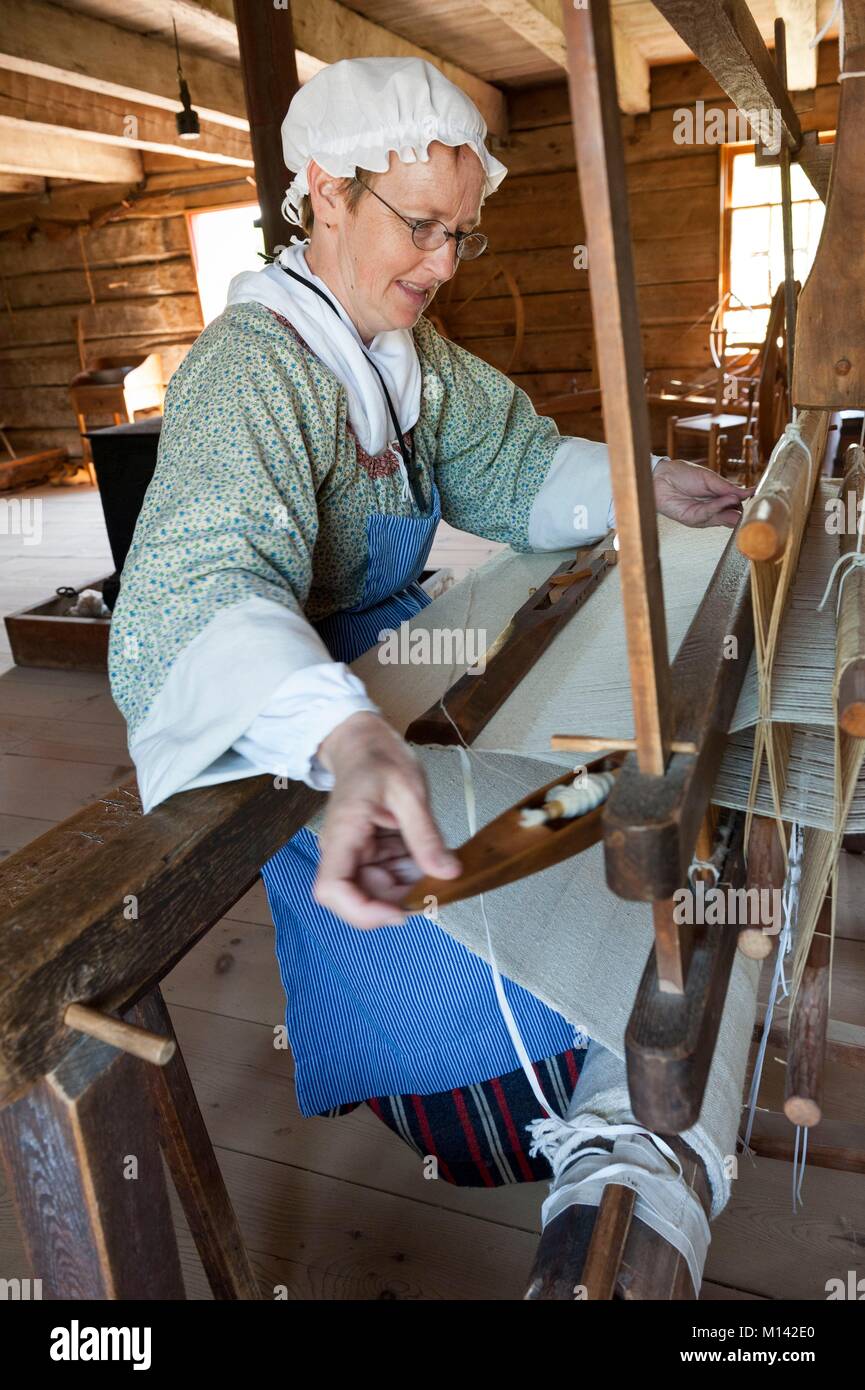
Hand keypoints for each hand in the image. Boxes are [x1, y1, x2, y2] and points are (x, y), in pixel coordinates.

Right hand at [313, 711, 460, 928]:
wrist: (365, 743)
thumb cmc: (380, 758)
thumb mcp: (410, 792)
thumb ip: (426, 836)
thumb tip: (447, 873)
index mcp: (343, 834)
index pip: (332, 890)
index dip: (363, 911)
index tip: (400, 912)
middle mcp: (342, 851)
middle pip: (360, 898)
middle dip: (401, 898)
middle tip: (437, 881)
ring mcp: (355, 855)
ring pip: (379, 892)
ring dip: (411, 885)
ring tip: (435, 858)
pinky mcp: (369, 854)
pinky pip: (389, 876)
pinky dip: (412, 872)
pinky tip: (427, 854)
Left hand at [652, 457, 754, 528]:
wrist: (661, 476)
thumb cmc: (682, 474)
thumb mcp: (709, 478)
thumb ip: (727, 488)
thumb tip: (749, 491)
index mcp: (718, 498)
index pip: (736, 505)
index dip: (746, 503)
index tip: (759, 498)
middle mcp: (712, 509)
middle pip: (731, 516)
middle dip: (741, 512)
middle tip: (753, 507)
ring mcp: (702, 516)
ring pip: (721, 518)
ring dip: (730, 509)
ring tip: (736, 500)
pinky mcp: (691, 519)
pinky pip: (707, 516)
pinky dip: (717, 508)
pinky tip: (726, 501)